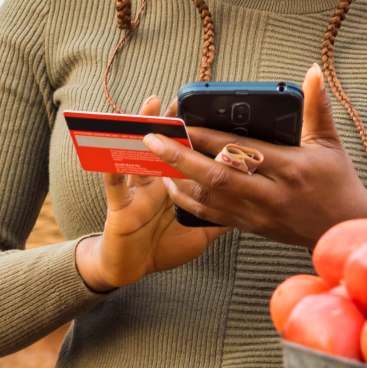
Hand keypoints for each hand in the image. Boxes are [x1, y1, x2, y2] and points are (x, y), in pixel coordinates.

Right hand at [75, 95, 229, 292]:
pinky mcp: (119, 207)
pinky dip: (112, 169)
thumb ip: (223, 216)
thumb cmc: (163, 246)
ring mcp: (136, 191)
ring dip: (143, 130)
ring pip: (139, 153)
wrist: (130, 269)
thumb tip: (254, 203)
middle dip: (172, 121)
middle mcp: (155, 181)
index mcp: (176, 184)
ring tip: (150, 108)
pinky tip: (113, 153)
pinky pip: (114, 186)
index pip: (188, 153)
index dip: (196, 133)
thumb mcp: (200, 232)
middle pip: (164, 146)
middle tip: (181, 98)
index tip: (208, 112)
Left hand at [142, 64, 366, 248]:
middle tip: (152, 141)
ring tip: (155, 163)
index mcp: (289, 168)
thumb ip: (317, 106)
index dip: (207, 137)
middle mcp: (270, 194)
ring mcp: (258, 215)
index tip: (181, 124)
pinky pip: (214, 217)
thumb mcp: (329, 142)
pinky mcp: (252, 228)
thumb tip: (313, 70)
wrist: (344, 230)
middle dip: (180, 159)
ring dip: (179, 182)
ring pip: (210, 200)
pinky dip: (190, 203)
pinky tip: (174, 188)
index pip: (240, 150)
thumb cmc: (338, 182)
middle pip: (216, 177)